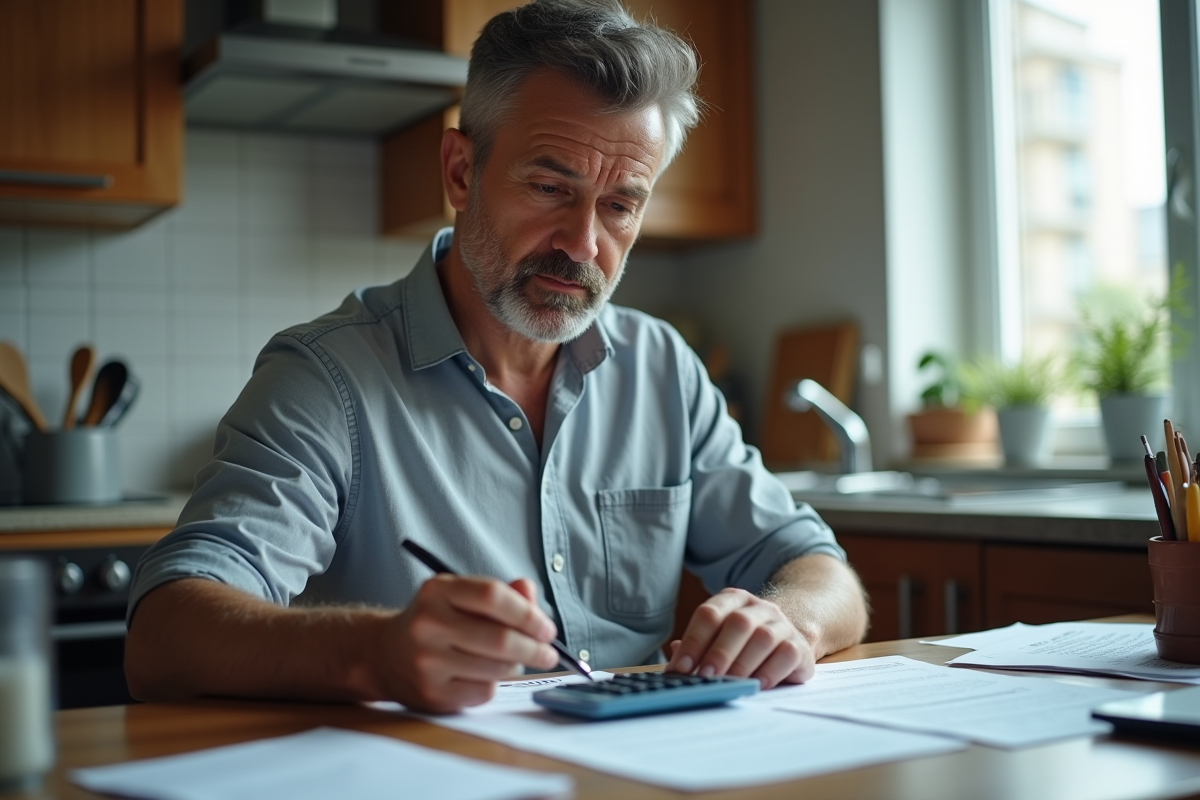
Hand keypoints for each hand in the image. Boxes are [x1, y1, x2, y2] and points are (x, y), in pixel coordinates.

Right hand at [381, 575, 559, 712]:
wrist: (384, 654)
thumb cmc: (435, 621)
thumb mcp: (460, 596)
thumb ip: (500, 593)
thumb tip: (531, 593)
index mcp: (438, 591)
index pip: (493, 596)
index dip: (528, 613)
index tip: (546, 628)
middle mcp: (428, 623)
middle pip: (500, 638)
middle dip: (534, 648)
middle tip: (549, 653)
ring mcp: (427, 661)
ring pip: (496, 668)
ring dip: (516, 667)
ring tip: (514, 661)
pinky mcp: (431, 693)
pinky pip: (483, 691)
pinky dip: (494, 684)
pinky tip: (484, 675)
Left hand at [664, 588, 814, 688]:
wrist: (787, 639)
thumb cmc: (743, 643)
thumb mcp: (718, 638)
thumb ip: (697, 647)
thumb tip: (675, 660)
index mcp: (732, 600)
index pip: (709, 614)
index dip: (693, 641)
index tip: (681, 668)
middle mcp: (758, 608)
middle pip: (738, 623)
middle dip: (719, 652)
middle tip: (705, 677)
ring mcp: (781, 625)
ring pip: (763, 638)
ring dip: (742, 664)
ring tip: (728, 684)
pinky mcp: (800, 647)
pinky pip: (786, 655)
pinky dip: (769, 672)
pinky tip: (756, 685)